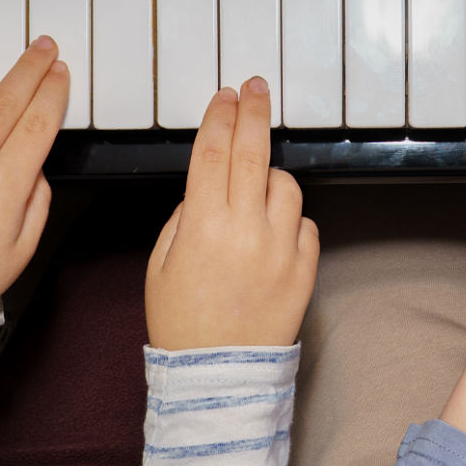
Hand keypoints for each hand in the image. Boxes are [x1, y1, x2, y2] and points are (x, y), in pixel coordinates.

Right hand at [145, 77, 318, 349]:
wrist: (218, 377)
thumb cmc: (183, 323)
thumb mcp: (160, 263)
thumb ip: (184, 217)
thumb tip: (208, 187)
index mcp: (203, 225)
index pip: (213, 152)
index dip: (220, 117)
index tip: (226, 96)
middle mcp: (245, 230)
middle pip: (254, 153)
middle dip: (254, 113)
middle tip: (255, 89)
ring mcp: (280, 249)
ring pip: (286, 185)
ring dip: (272, 176)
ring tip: (256, 190)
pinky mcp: (305, 270)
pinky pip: (305, 224)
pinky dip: (290, 221)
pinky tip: (272, 232)